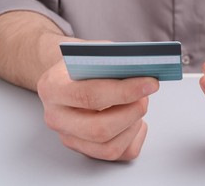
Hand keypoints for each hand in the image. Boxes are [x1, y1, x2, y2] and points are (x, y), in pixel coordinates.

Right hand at [37, 60, 158, 160]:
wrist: (68, 77)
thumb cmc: (85, 64)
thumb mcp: (95, 52)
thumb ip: (116, 60)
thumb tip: (145, 70)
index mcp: (53, 88)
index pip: (90, 96)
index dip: (125, 92)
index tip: (150, 84)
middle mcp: (56, 118)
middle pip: (99, 129)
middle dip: (132, 113)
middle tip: (146, 97)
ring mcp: (69, 138)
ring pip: (109, 148)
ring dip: (134, 126)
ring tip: (140, 105)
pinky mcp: (85, 150)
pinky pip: (118, 153)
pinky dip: (134, 137)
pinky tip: (135, 120)